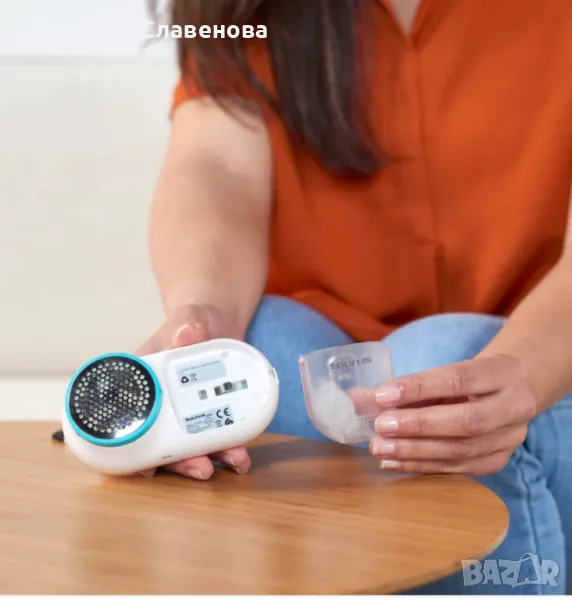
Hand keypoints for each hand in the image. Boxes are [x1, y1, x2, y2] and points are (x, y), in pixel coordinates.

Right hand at [136, 303, 250, 479]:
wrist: (219, 325)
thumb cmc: (193, 323)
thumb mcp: (189, 319)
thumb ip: (187, 325)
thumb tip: (186, 336)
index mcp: (143, 384)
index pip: (129, 421)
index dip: (133, 450)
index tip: (147, 468)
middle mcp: (160, 405)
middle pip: (161, 443)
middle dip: (180, 462)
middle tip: (201, 468)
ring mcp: (185, 413)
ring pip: (190, 446)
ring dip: (210, 457)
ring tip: (234, 460)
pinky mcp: (210, 415)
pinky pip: (216, 437)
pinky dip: (228, 448)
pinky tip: (242, 455)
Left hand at [368, 354, 536, 474]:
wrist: (509, 391)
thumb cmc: (465, 380)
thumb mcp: (442, 373)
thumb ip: (402, 386)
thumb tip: (355, 399)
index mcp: (503, 372)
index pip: (459, 379)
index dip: (420, 388)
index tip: (383, 394)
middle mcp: (515, 406)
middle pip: (467, 420)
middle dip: (418, 425)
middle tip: (381, 427)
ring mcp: (510, 438)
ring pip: (462, 449)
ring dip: (415, 450)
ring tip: (380, 448)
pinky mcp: (498, 461)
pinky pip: (458, 468)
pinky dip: (421, 465)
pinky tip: (393, 462)